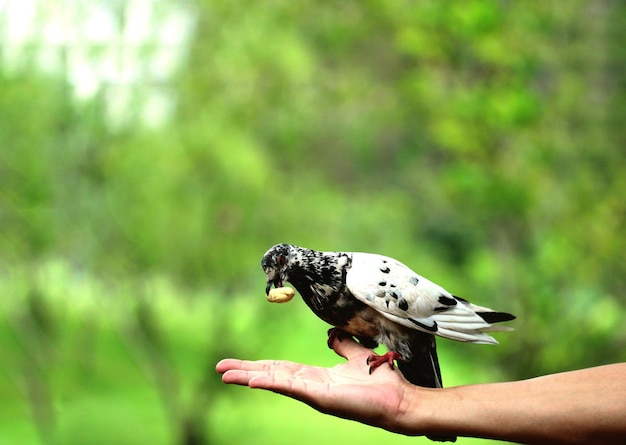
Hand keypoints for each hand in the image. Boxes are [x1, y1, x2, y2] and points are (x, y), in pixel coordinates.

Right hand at [215, 335, 421, 433]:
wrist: (399, 397)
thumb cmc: (380, 379)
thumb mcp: (356, 355)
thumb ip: (342, 345)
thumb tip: (331, 335)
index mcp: (316, 378)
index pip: (280, 370)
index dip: (259, 366)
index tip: (238, 364)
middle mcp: (310, 387)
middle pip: (271, 376)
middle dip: (245, 371)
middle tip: (220, 368)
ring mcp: (313, 394)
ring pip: (275, 382)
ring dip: (249, 377)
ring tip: (226, 374)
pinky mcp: (320, 397)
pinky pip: (290, 387)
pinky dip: (270, 382)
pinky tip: (252, 380)